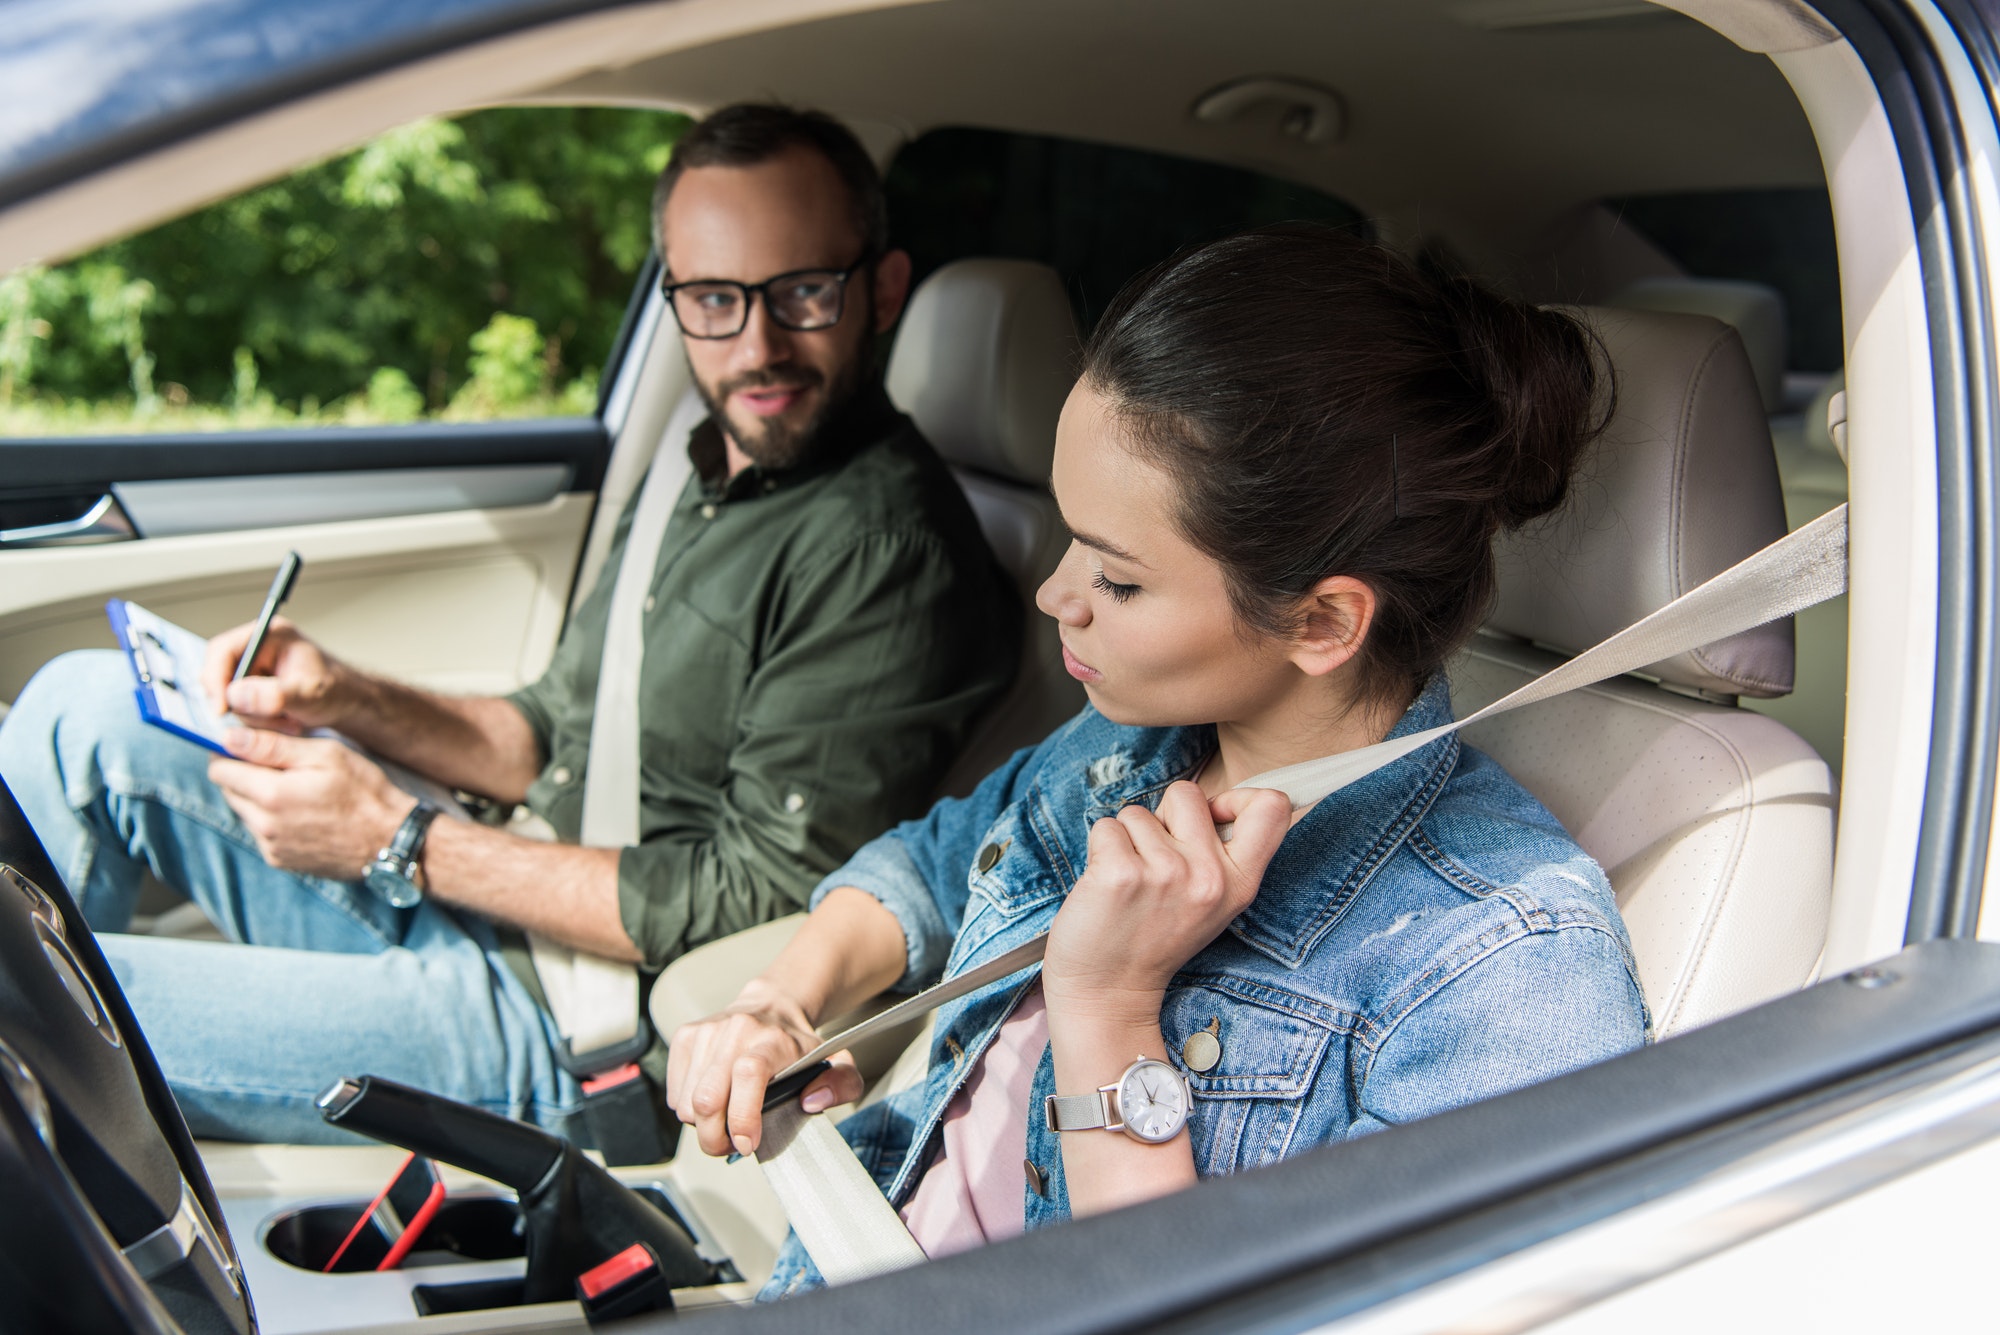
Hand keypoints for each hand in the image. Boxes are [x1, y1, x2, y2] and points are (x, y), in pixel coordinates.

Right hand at [202, 618, 350, 732]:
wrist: (348, 702)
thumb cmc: (336, 689)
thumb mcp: (309, 693)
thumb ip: (275, 694)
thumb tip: (235, 696)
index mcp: (269, 634)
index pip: (222, 650)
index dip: (215, 679)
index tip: (222, 710)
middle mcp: (256, 648)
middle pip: (219, 676)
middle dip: (241, 705)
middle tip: (270, 720)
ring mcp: (253, 669)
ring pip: (228, 698)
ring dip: (254, 717)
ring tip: (287, 721)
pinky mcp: (253, 689)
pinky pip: (239, 710)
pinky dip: (258, 722)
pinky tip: (284, 723)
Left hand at [208, 729, 408, 877]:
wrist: (391, 841)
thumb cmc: (364, 792)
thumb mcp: (326, 755)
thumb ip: (273, 745)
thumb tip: (229, 737)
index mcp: (271, 794)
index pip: (219, 770)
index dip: (230, 753)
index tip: (249, 746)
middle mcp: (263, 826)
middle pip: (229, 792)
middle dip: (245, 775)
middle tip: (281, 766)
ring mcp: (271, 847)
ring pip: (245, 813)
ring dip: (259, 799)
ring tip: (298, 791)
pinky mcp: (281, 861)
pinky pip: (262, 834)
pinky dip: (273, 820)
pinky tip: (304, 813)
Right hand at [665, 980, 862, 1157]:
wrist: (772, 1007)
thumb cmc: (798, 1045)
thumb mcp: (836, 1062)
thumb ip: (842, 1084)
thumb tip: (812, 1101)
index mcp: (772, 1039)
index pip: (748, 1075)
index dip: (742, 1117)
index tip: (748, 1143)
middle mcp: (735, 1030)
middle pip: (706, 1099)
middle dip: (716, 1138)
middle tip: (733, 1144)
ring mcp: (706, 1032)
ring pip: (686, 1103)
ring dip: (703, 1126)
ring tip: (725, 1121)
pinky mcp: (685, 1037)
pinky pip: (674, 1094)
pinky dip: (689, 1109)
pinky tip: (713, 1100)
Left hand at [1042, 781, 1291, 1024]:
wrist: (1108, 993)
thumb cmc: (1153, 938)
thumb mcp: (1211, 904)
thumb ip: (1220, 854)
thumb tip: (1215, 800)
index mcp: (1240, 884)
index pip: (1272, 807)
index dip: (1240, 796)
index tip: (1214, 816)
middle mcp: (1209, 876)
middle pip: (1187, 793)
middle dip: (1163, 817)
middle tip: (1154, 864)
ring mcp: (1165, 873)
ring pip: (1138, 812)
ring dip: (1127, 840)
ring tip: (1129, 885)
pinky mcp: (1120, 873)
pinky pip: (1105, 827)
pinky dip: (1099, 849)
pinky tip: (1105, 886)